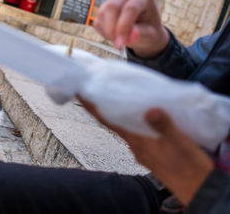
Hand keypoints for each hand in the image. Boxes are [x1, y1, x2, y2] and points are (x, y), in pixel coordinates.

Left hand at [77, 96, 213, 204]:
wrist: (198, 190)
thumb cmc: (189, 167)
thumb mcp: (179, 143)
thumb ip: (164, 126)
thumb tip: (150, 110)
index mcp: (136, 141)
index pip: (107, 120)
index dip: (92, 107)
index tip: (80, 92)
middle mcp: (134, 145)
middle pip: (113, 122)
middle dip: (102, 106)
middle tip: (95, 88)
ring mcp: (141, 150)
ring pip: (124, 127)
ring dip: (117, 113)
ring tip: (114, 96)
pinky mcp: (150, 153)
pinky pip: (135, 133)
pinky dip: (132, 121)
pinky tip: (139, 116)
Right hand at [93, 0, 169, 57]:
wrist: (145, 31)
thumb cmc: (150, 31)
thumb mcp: (150, 35)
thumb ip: (140, 34)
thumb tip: (130, 34)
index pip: (130, 8)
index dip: (123, 27)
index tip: (121, 43)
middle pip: (112, 7)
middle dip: (111, 28)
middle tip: (117, 44)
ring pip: (102, 13)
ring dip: (107, 31)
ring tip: (118, 40)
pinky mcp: (105, 7)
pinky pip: (97, 20)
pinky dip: (103, 31)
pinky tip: (113, 36)